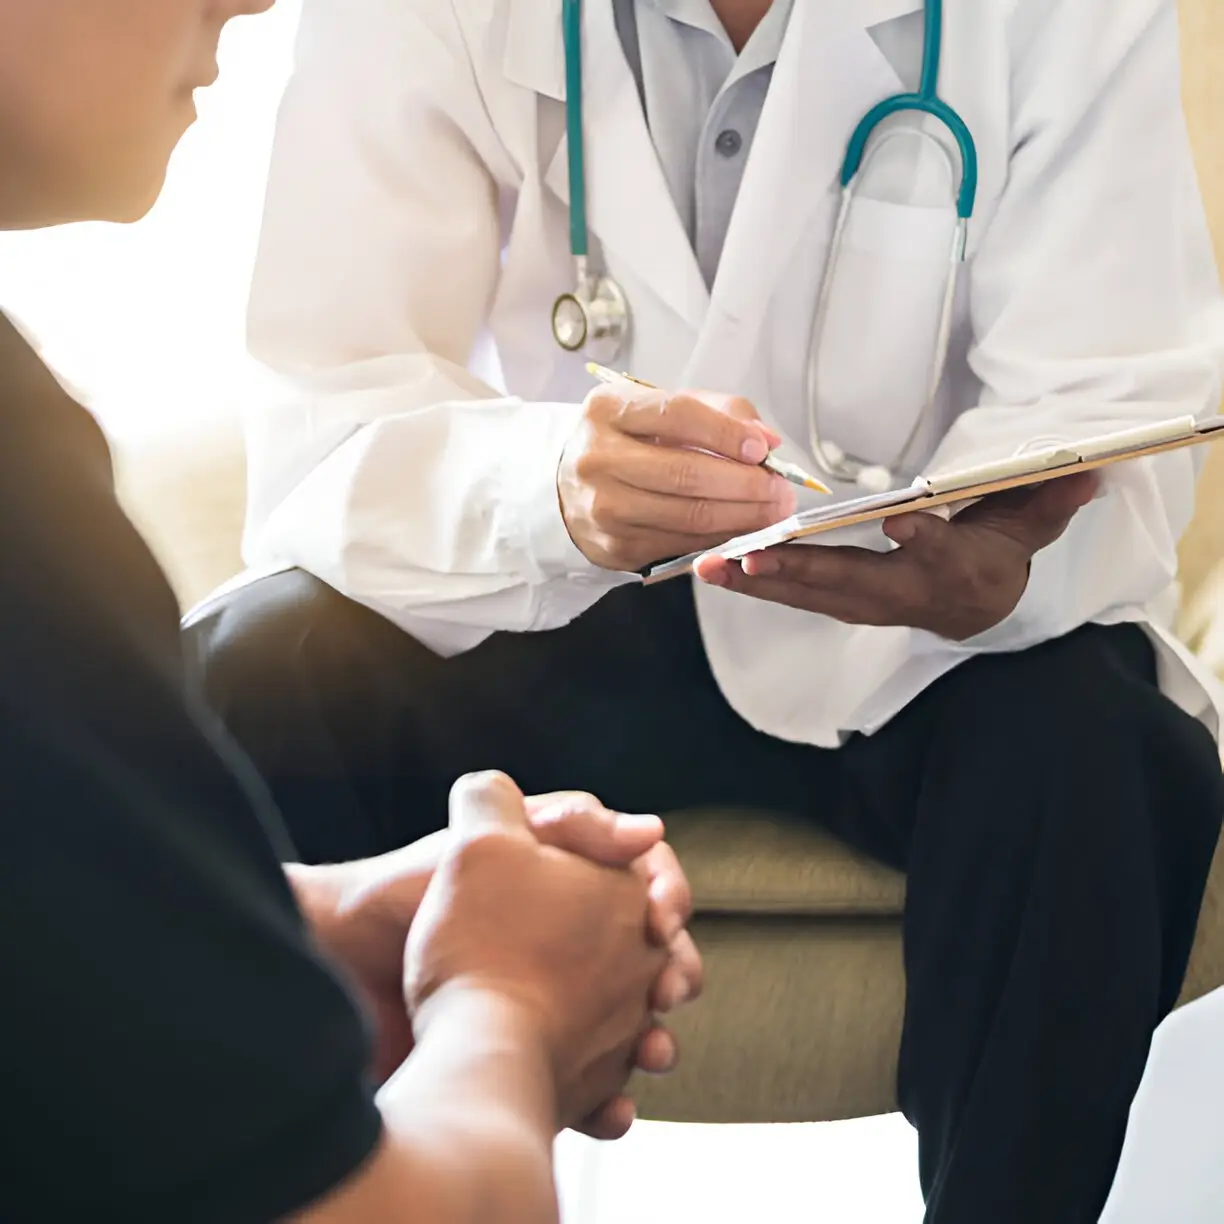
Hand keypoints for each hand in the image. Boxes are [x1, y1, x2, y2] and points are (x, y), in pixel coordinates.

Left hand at [292, 795, 700, 1102]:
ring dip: (652, 1034)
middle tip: (668, 988)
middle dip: (672, 966)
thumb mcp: (480, 843)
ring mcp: (556, 990)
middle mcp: (568, 927)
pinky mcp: (537, 1047)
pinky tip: (611, 1106)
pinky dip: (610, 1094)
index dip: (666, 890)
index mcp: (562, 870)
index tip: (660, 916)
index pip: (641, 873)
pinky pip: (592, 1076)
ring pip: (632, 1014)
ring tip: (652, 1050)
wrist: (340, 973)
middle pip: (650, 946)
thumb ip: (567, 826)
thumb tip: (651, 828)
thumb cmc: (402, 898)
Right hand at [558, 384, 796, 571]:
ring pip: (690, 517)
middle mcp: (599, 458)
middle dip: (746, 485)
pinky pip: (682, 545)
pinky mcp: (615, 546)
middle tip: (781, 491)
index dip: (727, 434)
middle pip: (687, 474)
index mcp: (609, 410)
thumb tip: (767, 440)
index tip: (762, 449)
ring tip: (772, 512)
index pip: (678, 415)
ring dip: (743, 518)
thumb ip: (719, 413)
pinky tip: (741, 530)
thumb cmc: (626, 442)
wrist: (567, 486)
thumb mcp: (662, 409)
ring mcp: (604, 507)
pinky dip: (720, 539)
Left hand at [695, 474, 1096, 640]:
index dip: (925, 539)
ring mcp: (866, 604)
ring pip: (810, 594)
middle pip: (852, 583)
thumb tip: (1088, 470)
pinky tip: (713, 569)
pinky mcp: (838, 603)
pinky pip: (793, 594)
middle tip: (751, 556)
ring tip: (710, 567)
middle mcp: (905, 594)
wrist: (977, 607)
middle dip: (801, 571)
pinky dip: (755, 582)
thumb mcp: (1029, 525)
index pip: (942, 553)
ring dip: (759, 581)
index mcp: (956, 571)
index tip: (902, 521)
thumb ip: (1049, 499)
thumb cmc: (997, 552)